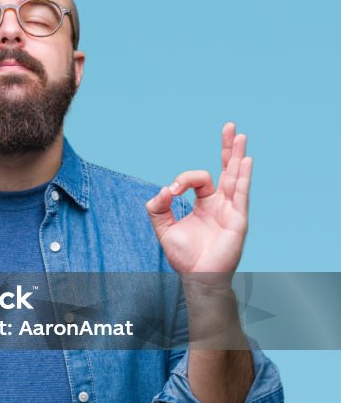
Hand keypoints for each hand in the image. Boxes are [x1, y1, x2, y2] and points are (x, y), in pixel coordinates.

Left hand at [146, 122, 251, 274]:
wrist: (197, 277)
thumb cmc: (185, 256)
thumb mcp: (164, 228)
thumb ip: (157, 208)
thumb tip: (162, 190)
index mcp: (205, 203)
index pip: (197, 179)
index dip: (182, 179)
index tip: (170, 191)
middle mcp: (221, 203)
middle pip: (226, 169)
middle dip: (227, 148)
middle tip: (229, 126)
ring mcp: (231, 210)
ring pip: (236, 177)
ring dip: (237, 156)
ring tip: (240, 135)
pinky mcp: (238, 219)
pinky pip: (241, 194)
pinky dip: (242, 177)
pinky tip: (245, 160)